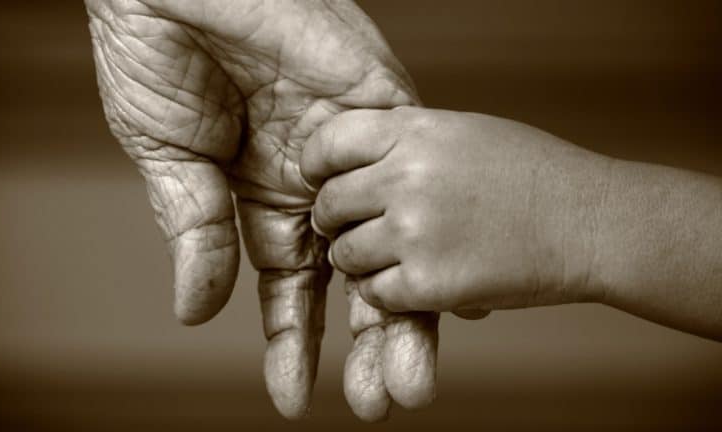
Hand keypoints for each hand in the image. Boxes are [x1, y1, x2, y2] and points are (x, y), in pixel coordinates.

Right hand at [86, 0, 436, 419]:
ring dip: (405, 308)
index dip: (294, 343)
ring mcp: (352, 149)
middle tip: (382, 402)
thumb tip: (197, 313)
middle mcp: (318, 183)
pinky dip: (433, 228)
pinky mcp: (377, 104)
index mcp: (266, 199)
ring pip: (396, 239)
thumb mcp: (170, 160)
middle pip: (358, 275)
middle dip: (366, 341)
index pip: (294, 287)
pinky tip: (451, 285)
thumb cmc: (156, 58)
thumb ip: (195, 232)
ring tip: (409, 377)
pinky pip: (415, 172)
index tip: (294, 399)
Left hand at [301, 107, 610, 313]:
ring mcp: (414, 231)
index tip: (323, 182)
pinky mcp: (428, 283)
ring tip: (399, 256)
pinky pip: (375, 294)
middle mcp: (406, 177)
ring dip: (362, 261)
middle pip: (329, 205)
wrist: (589, 222)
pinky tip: (420, 280)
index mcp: (414, 131)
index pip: (328, 143)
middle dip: (336, 221)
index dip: (318, 166)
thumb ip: (404, 142)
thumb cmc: (531, 174)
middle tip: (359, 228)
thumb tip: (347, 163)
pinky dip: (390, 293)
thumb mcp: (463, 133)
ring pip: (345, 255)